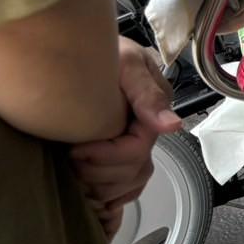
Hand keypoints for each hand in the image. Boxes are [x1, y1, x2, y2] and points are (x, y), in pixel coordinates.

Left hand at [70, 39, 181, 237]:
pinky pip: (127, 187)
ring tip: (75, 171)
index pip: (137, 151)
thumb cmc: (104, 50)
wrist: (84, 46)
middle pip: (133, 172)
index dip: (105, 156)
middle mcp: (148, 130)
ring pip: (131, 184)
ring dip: (101, 186)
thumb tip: (173, 127)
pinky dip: (110, 197)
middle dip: (98, 172)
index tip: (76, 148)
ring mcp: (137, 141)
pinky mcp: (123, 149)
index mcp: (153, 110)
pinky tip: (92, 193)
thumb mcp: (127, 63)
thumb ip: (148, 94)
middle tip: (70, 157)